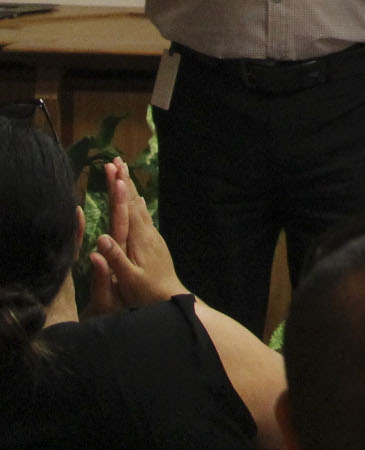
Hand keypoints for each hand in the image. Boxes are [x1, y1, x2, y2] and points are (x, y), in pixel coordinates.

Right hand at [88, 159, 183, 309]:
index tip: (114, 170)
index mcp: (139, 239)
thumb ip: (114, 259)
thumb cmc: (146, 293)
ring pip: (139, 207)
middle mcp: (147, 233)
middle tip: (116, 160)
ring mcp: (152, 236)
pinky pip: (143, 217)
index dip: (120, 189)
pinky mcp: (153, 242)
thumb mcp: (128, 279)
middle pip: (133, 202)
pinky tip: (137, 200)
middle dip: (124, 181)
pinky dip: (137, 204)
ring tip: (123, 173)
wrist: (170, 299)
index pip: (127, 208)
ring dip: (130, 189)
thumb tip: (99, 238)